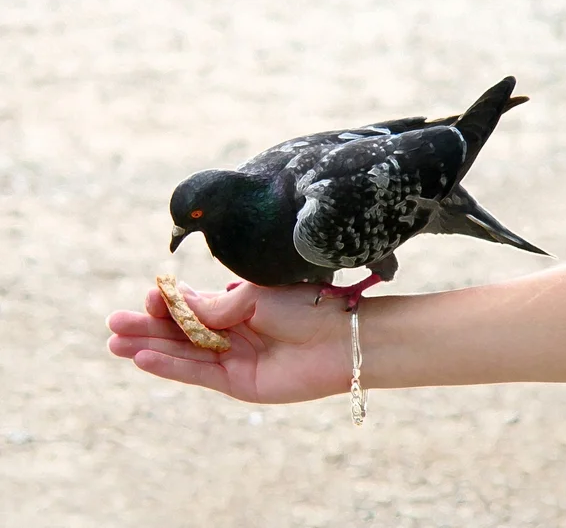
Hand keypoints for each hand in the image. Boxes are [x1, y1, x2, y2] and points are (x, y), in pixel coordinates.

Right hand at [106, 282, 351, 402]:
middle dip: (147, 326)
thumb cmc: (303, 307)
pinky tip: (144, 359)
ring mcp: (232, 358)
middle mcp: (230, 332)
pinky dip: (171, 367)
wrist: (338, 340)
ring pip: (183, 353)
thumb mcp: (253, 297)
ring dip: (149, 348)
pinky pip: (198, 374)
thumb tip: (179, 305)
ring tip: (115, 343)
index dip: (168, 302)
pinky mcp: (237, 382)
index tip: (148, 296)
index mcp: (236, 306)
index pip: (191, 305)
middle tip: (113, 324)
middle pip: (180, 330)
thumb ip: (214, 306)